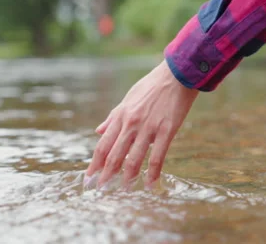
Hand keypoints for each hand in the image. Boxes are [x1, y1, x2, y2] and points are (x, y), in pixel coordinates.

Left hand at [85, 60, 198, 189]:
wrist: (176, 75)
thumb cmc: (151, 86)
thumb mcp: (128, 99)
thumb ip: (113, 117)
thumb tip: (98, 131)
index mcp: (121, 116)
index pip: (103, 145)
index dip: (95, 164)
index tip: (89, 178)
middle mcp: (131, 124)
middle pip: (114, 155)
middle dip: (106, 175)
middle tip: (101, 190)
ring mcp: (148, 128)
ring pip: (134, 159)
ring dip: (127, 178)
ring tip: (124, 190)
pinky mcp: (166, 130)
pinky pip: (157, 157)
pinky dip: (152, 173)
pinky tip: (149, 184)